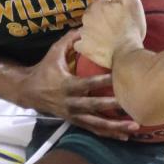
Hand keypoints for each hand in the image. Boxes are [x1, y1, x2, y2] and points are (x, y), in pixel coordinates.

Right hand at [18, 32, 138, 140]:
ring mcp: (73, 115)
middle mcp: (71, 103)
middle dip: (113, 106)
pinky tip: (124, 136)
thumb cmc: (44, 69)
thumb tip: (86, 27)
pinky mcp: (76, 122)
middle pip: (94, 107)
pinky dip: (108, 134)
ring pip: (96, 124)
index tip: (119, 77)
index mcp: (66, 85)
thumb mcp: (54, 52)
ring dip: (115, 127)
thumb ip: (70, 40)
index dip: (102, 81)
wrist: (29, 92)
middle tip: (132, 104)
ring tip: (134, 127)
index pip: (87, 84)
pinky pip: (93, 129)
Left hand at [74, 0, 146, 68]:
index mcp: (99, 4)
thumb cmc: (130, 29)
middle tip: (115, 22)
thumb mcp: (134, 3)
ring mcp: (83, 32)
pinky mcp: (83, 46)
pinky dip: (87, 42)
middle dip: (103, 13)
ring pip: (88, 24)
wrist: (126, 54)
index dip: (114, 0)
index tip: (120, 9)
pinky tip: (96, 44)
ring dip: (95, 27)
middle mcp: (87, 16)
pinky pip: (81, 42)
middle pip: (94, 9)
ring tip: (108, 35)